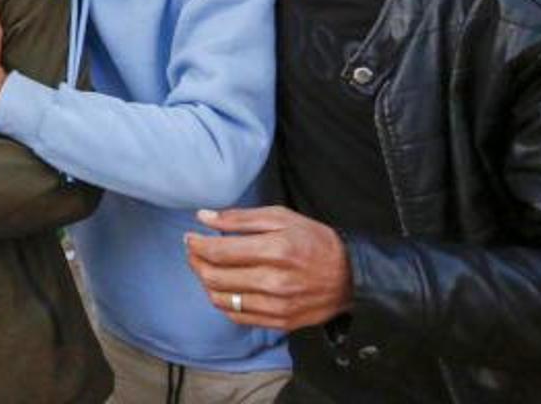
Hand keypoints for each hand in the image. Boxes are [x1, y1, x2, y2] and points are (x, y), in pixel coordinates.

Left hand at [185, 206, 352, 331]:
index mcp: (275, 249)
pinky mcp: (278, 322)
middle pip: (215, 276)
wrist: (351, 277)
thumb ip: (240, 218)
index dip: (197, 244)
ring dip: (205, 282)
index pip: (219, 252)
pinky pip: (236, 316)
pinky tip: (223, 287)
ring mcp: (276, 306)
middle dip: (196, 262)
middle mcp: (274, 281)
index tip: (189, 237)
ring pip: (221, 299)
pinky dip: (222, 301)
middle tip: (193, 251)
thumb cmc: (315, 241)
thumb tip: (203, 217)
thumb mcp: (282, 217)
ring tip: (206, 268)